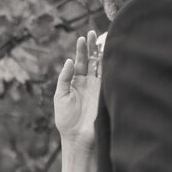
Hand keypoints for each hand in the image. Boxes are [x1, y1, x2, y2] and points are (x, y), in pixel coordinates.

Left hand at [53, 31, 101, 155]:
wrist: (78, 138)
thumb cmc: (66, 121)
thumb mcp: (60, 96)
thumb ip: (64, 78)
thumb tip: (70, 61)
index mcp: (77, 83)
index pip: (81, 62)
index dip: (81, 50)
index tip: (82, 38)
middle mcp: (90, 83)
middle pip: (93, 61)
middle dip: (93, 47)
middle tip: (93, 33)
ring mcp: (100, 88)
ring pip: (103, 66)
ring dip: (103, 53)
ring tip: (103, 38)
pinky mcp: (107, 95)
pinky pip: (110, 78)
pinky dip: (111, 66)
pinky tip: (111, 55)